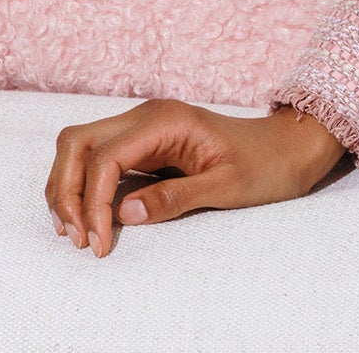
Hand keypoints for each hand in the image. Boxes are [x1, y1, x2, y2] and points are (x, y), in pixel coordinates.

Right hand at [47, 99, 344, 256]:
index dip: (93, 202)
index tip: (98, 242)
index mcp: (167, 121)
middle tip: (78, 238)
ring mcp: (143, 126)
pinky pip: (96, 158)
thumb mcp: (229, 186)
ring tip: (77, 233)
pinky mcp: (143, 142)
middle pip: (76, 143)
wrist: (291, 147)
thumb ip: (176, 197)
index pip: (105, 158)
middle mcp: (148, 116)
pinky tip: (88, 217)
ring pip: (79, 148)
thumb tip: (123, 213)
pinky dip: (83, 185)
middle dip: (66, 191)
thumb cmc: (268, 165)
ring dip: (68, 188)